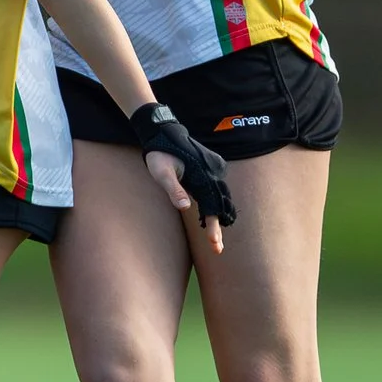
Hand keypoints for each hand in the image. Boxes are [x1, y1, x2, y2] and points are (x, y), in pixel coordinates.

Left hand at [129, 103, 234, 252]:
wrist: (164, 133)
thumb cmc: (159, 154)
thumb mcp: (161, 172)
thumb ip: (174, 189)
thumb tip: (185, 207)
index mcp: (202, 175)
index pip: (211, 207)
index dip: (212, 226)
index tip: (214, 243)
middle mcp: (213, 172)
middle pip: (221, 204)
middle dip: (218, 226)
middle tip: (216, 248)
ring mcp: (215, 169)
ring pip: (221, 196)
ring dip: (219, 214)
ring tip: (215, 238)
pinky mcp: (213, 167)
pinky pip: (218, 188)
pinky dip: (218, 202)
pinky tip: (212, 215)